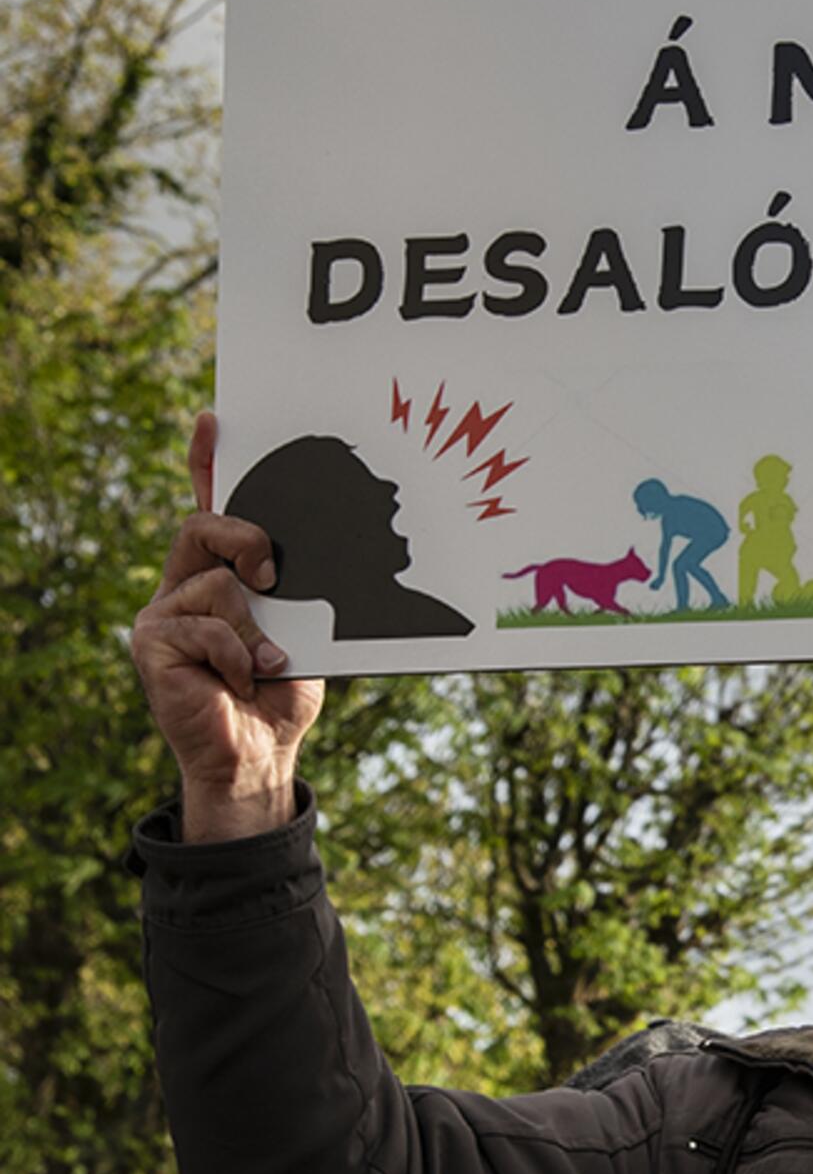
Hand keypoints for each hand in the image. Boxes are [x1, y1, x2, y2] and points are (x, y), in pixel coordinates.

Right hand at [131, 415, 324, 840]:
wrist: (258, 755)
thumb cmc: (281, 693)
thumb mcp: (301, 628)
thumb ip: (291, 589)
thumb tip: (294, 557)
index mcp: (220, 575)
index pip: (210, 508)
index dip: (207, 463)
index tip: (214, 418)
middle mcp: (183, 585)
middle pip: (203, 525)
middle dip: (245, 537)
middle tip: (274, 573)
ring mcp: (162, 612)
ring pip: (216, 584)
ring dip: (256, 627)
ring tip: (268, 661)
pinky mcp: (151, 642)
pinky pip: (205, 626)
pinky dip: (238, 654)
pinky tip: (242, 679)